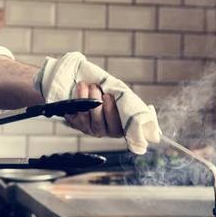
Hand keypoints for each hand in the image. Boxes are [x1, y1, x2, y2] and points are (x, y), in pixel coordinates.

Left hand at [37, 52, 160, 153]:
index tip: (108, 95)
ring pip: (84, 117)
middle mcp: (102, 131)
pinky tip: (79, 89)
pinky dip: (74, 102)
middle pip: (98, 122)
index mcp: (117, 129)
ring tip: (86, 85)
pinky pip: (73, 115)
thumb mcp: (123, 101)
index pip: (115, 125)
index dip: (110, 111)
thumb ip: (128, 103)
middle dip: (96, 103)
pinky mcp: (75, 123)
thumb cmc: (112, 97)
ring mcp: (87, 128)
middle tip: (95, 87)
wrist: (93, 95)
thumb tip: (142, 106)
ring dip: (84, 99)